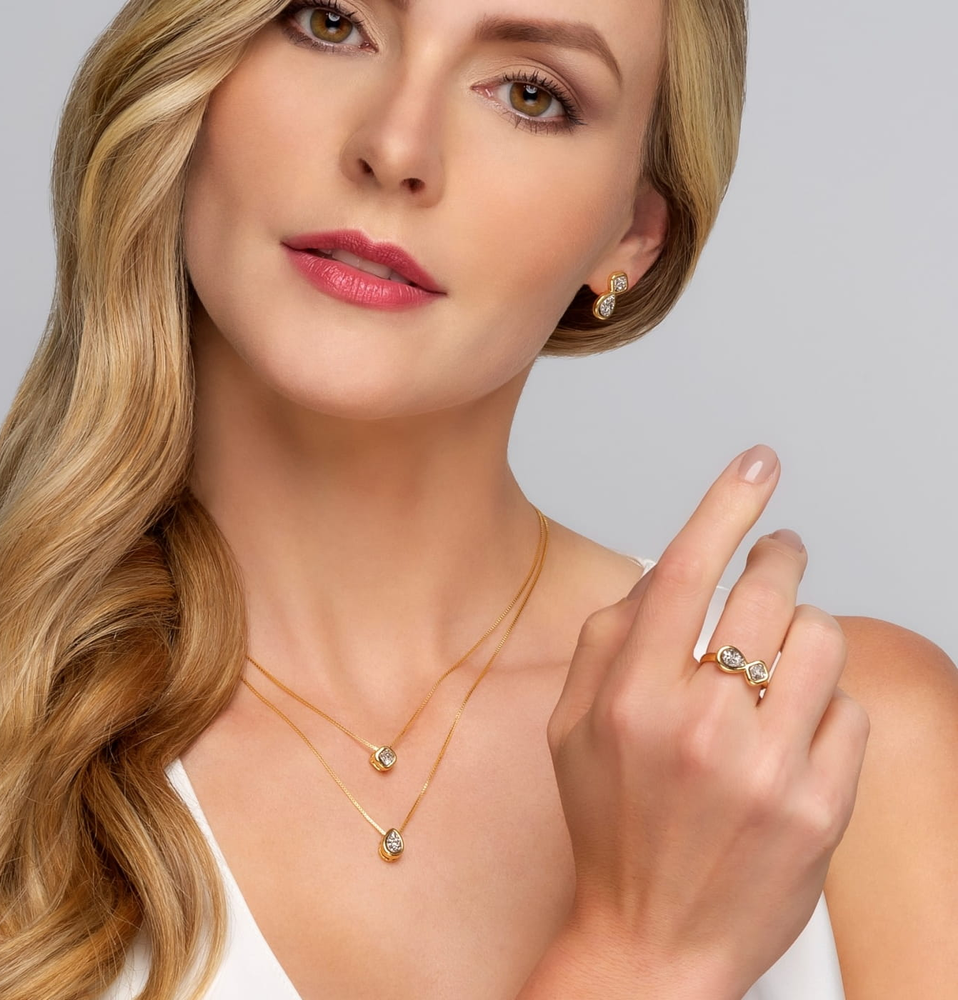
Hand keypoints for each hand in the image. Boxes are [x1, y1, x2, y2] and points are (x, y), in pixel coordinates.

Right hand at [546, 445, 869, 996]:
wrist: (652, 944)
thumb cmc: (609, 830)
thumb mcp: (570, 729)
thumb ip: (606, 639)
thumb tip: (666, 570)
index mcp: (629, 699)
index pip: (686, 570)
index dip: (725, 503)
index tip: (757, 462)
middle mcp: (699, 727)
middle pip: (769, 592)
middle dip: (780, 558)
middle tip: (780, 556)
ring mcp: (766, 771)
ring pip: (822, 642)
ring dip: (805, 635)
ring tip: (780, 660)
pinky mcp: (819, 810)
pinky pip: (850, 713)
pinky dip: (826, 707)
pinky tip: (794, 733)